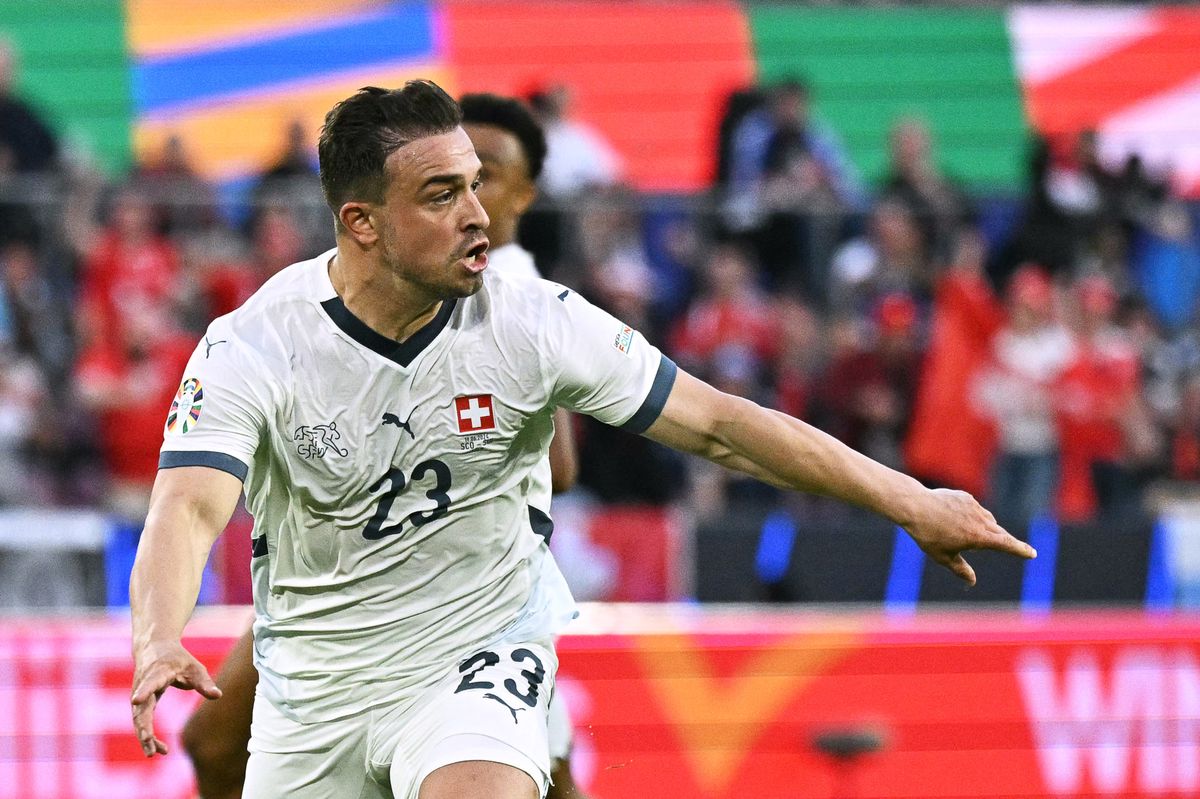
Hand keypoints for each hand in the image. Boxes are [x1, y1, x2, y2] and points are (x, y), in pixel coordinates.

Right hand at [131, 640, 221, 756]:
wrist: (154, 647)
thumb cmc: (178, 658)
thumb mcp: (194, 667)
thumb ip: (204, 682)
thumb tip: (218, 695)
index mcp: (158, 671)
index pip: (150, 682)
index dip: (144, 690)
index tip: (136, 699)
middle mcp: (143, 684)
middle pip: (140, 708)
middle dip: (144, 728)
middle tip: (150, 747)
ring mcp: (138, 693)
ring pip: (138, 718)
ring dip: (145, 736)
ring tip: (157, 752)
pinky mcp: (139, 702)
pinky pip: (140, 721)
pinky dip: (147, 734)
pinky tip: (159, 748)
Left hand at [902, 488, 1035, 584]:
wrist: (915, 506)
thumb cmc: (927, 534)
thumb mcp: (943, 557)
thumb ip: (961, 569)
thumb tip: (972, 581)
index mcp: (978, 536)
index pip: (1006, 544)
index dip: (1020, 550)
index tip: (1032, 553)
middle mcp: (980, 519)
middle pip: (999, 532)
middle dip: (1005, 541)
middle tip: (1013, 547)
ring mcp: (973, 506)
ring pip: (987, 519)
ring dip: (987, 528)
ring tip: (971, 536)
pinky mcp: (965, 497)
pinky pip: (975, 509)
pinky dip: (973, 516)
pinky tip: (958, 520)